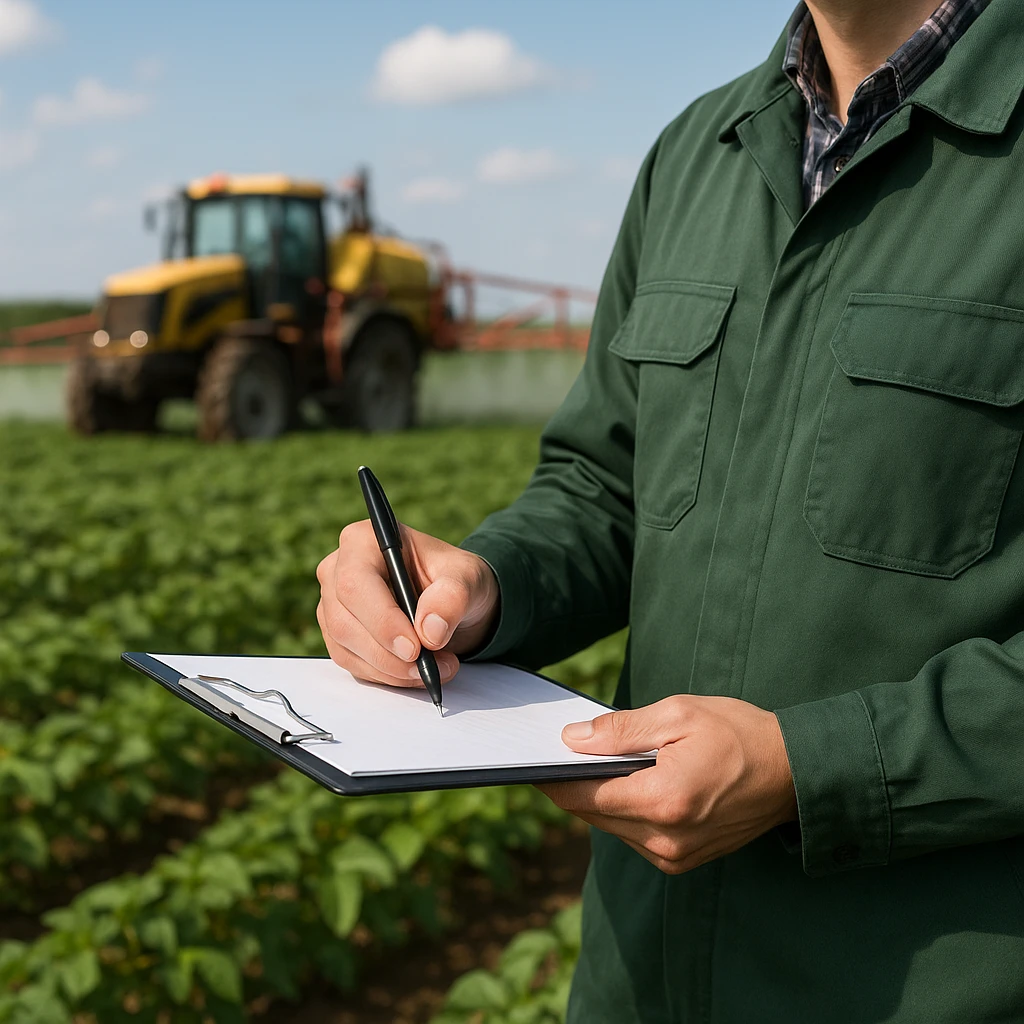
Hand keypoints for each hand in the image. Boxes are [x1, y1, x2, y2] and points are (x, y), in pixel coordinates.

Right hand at [316, 522, 499, 687]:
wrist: (451, 600)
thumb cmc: (455, 579)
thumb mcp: (468, 578)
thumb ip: (453, 597)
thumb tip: (431, 631)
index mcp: (365, 541)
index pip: (356, 583)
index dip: (382, 620)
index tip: (415, 648)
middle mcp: (338, 569)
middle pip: (344, 620)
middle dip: (389, 653)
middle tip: (428, 667)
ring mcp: (333, 603)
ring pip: (346, 647)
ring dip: (391, 669)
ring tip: (434, 669)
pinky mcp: (338, 633)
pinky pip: (351, 663)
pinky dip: (385, 675)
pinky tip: (415, 672)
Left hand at [537, 695, 797, 873]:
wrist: (795, 772)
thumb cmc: (739, 733)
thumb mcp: (679, 714)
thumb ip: (621, 730)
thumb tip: (573, 740)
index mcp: (662, 801)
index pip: (583, 797)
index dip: (553, 778)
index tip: (532, 758)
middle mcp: (664, 840)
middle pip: (592, 814)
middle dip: (574, 783)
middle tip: (563, 749)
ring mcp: (674, 857)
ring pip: (610, 826)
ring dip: (599, 796)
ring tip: (599, 760)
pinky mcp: (681, 861)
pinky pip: (633, 836)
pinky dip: (623, 809)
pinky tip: (631, 781)